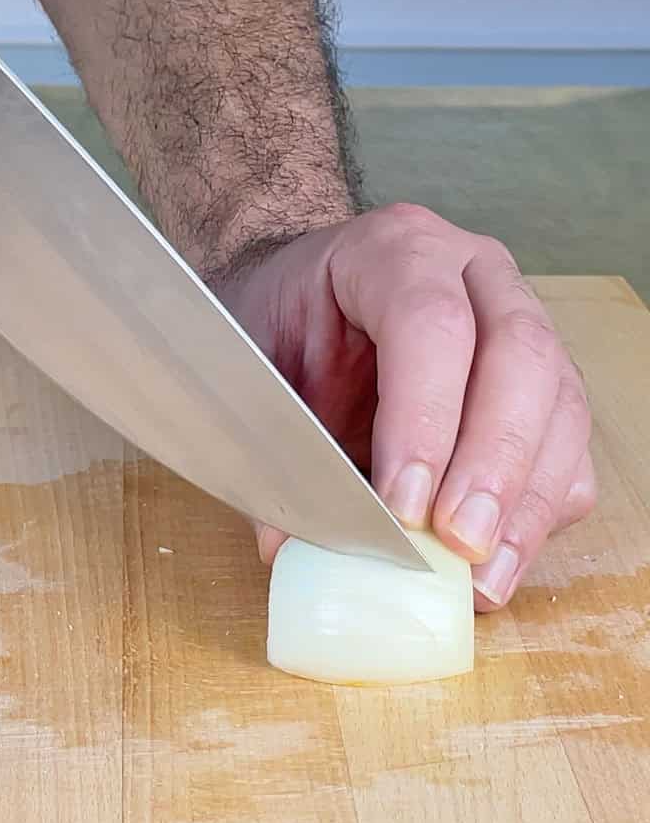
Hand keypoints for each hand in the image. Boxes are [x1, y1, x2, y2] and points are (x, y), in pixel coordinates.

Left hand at [213, 203, 595, 611]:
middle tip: (457, 541)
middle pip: (518, 356)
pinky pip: (566, 447)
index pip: (430, 321)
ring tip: (480, 573)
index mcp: (395, 248)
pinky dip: (539, 513)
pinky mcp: (542, 382)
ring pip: (558, 404)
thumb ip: (271, 434)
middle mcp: (474, 272)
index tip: (403, 503)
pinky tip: (497, 563)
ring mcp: (521, 320)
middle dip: (493, 460)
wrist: (306, 292)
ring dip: (524, 500)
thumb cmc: (283, 317)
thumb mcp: (256, 355)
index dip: (424, 416)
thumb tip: (287, 544)